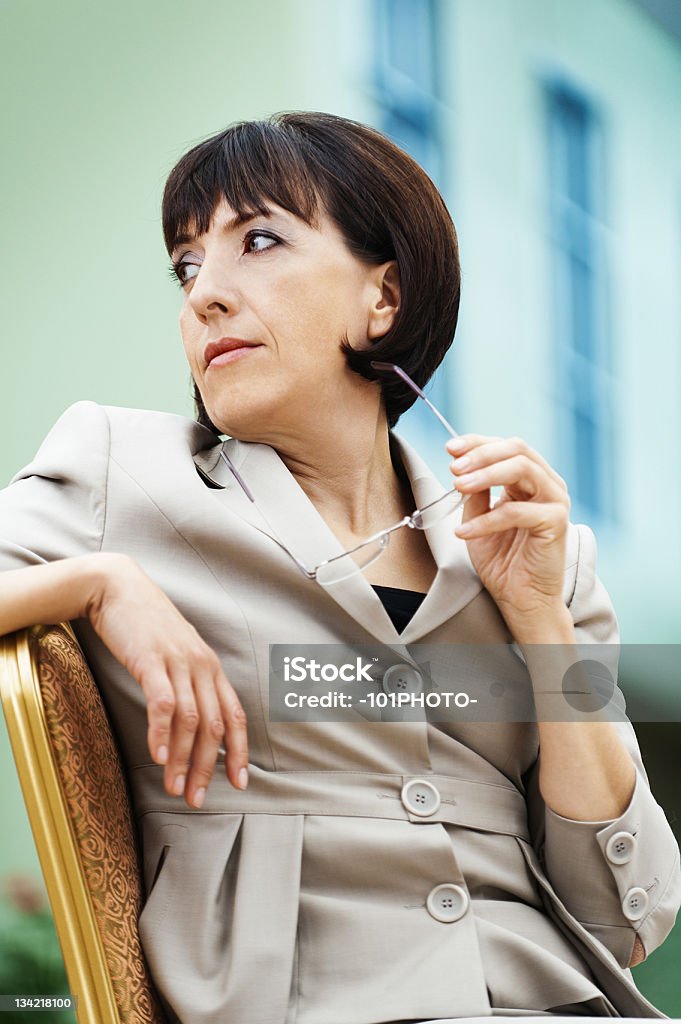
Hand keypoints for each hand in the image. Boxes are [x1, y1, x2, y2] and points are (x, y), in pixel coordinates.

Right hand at [84, 553, 247, 808]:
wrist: (117, 588)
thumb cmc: (145, 624)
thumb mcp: (175, 652)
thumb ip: (187, 682)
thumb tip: (190, 721)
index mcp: (210, 667)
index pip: (235, 715)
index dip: (239, 751)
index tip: (239, 783)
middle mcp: (201, 665)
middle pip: (214, 725)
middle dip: (206, 768)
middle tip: (197, 799)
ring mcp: (178, 662)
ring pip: (190, 720)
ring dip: (181, 759)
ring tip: (173, 788)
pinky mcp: (152, 660)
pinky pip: (163, 703)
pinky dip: (161, 733)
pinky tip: (155, 756)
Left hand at [445, 434, 570, 627]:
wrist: (522, 599)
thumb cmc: (503, 561)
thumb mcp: (478, 519)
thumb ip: (474, 493)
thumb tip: (460, 467)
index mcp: (530, 479)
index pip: (506, 447)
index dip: (477, 442)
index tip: (451, 448)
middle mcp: (547, 484)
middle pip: (516, 450)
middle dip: (480, 454)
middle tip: (453, 467)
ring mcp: (555, 501)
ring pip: (521, 469)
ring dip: (485, 474)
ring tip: (458, 486)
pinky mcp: (556, 522)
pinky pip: (517, 511)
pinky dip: (487, 520)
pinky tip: (464, 532)